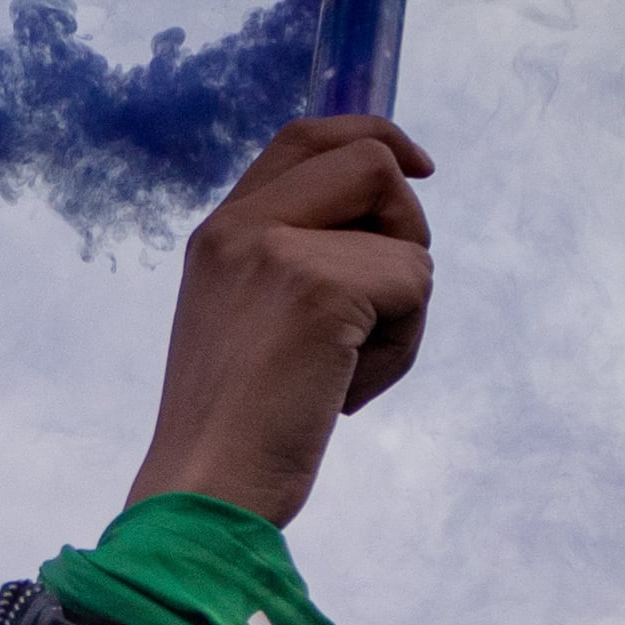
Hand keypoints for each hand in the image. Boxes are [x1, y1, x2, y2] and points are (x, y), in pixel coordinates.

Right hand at [129, 116, 435, 528]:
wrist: (206, 487)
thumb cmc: (234, 427)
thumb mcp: (244, 318)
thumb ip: (291, 259)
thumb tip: (385, 224)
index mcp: (219, 230)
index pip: (306, 137)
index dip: (374, 137)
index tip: (418, 169)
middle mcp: (241, 224)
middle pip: (373, 162)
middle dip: (407, 229)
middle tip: (382, 304)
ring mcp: (278, 249)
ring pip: (406, 237)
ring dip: (403, 310)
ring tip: (346, 369)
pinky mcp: (321, 287)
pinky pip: (414, 286)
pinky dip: (399, 348)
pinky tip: (347, 392)